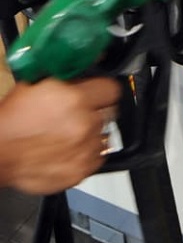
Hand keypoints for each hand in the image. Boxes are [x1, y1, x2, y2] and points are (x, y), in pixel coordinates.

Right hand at [0, 78, 120, 194]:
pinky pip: (98, 157)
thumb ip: (65, 81)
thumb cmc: (11, 123)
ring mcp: (85, 148)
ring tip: (70, 134)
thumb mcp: (36, 86)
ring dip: (92, 133)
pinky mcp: (82, 169)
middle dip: (96, 111)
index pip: (111, 89)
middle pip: (109, 112)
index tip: (99, 93)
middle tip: (79, 114)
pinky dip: (87, 153)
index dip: (103, 90)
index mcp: (75, 99)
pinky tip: (69, 149)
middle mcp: (84, 123)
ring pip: (104, 135)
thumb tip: (83, 73)